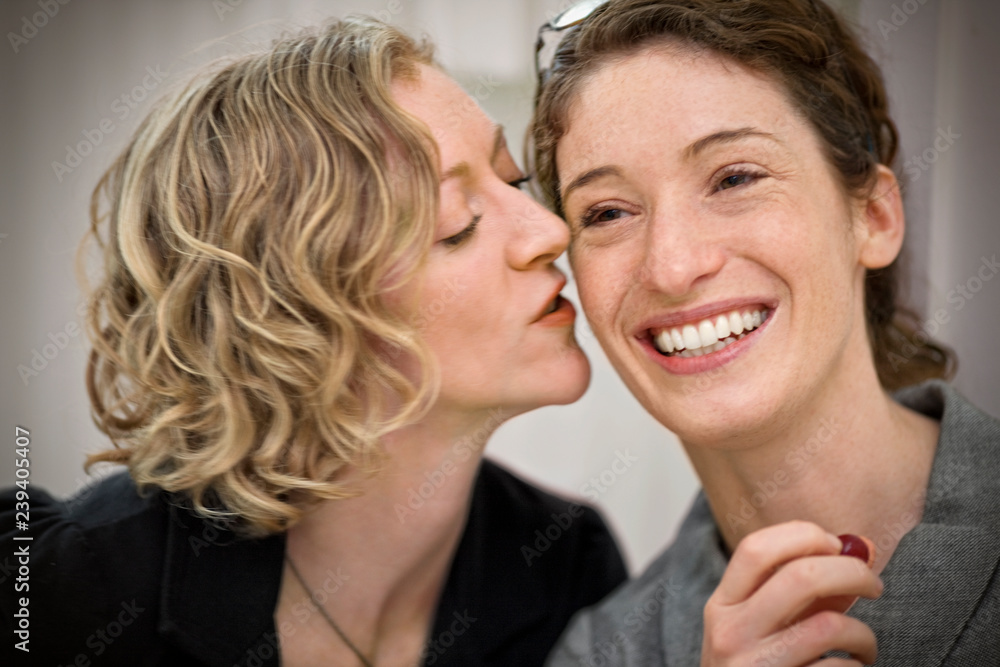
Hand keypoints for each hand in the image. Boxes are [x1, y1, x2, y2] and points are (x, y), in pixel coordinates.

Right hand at [701, 521, 882, 666]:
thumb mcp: (766, 628)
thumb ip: (807, 590)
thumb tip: (860, 545)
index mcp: (722, 606)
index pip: (756, 549)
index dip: (804, 536)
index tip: (836, 545)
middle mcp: (730, 633)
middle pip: (800, 577)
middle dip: (853, 573)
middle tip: (874, 585)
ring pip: (829, 626)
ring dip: (864, 634)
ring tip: (865, 646)